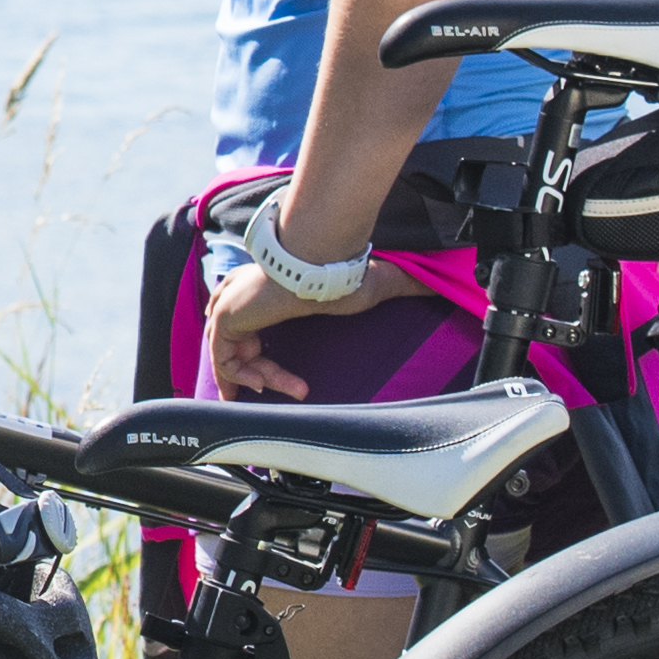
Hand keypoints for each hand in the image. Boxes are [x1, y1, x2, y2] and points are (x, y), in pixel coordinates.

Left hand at [200, 239, 383, 398]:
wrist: (317, 268)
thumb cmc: (338, 276)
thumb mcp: (362, 293)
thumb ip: (395, 289)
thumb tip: (435, 288)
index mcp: (263, 292)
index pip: (251, 332)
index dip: (265, 361)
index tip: (293, 384)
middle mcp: (241, 299)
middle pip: (242, 348)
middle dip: (268, 376)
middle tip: (301, 390)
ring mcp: (229, 307)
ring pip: (233, 358)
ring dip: (263, 380)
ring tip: (297, 389)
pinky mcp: (224, 318)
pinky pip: (224, 360)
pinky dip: (240, 377)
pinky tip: (265, 386)